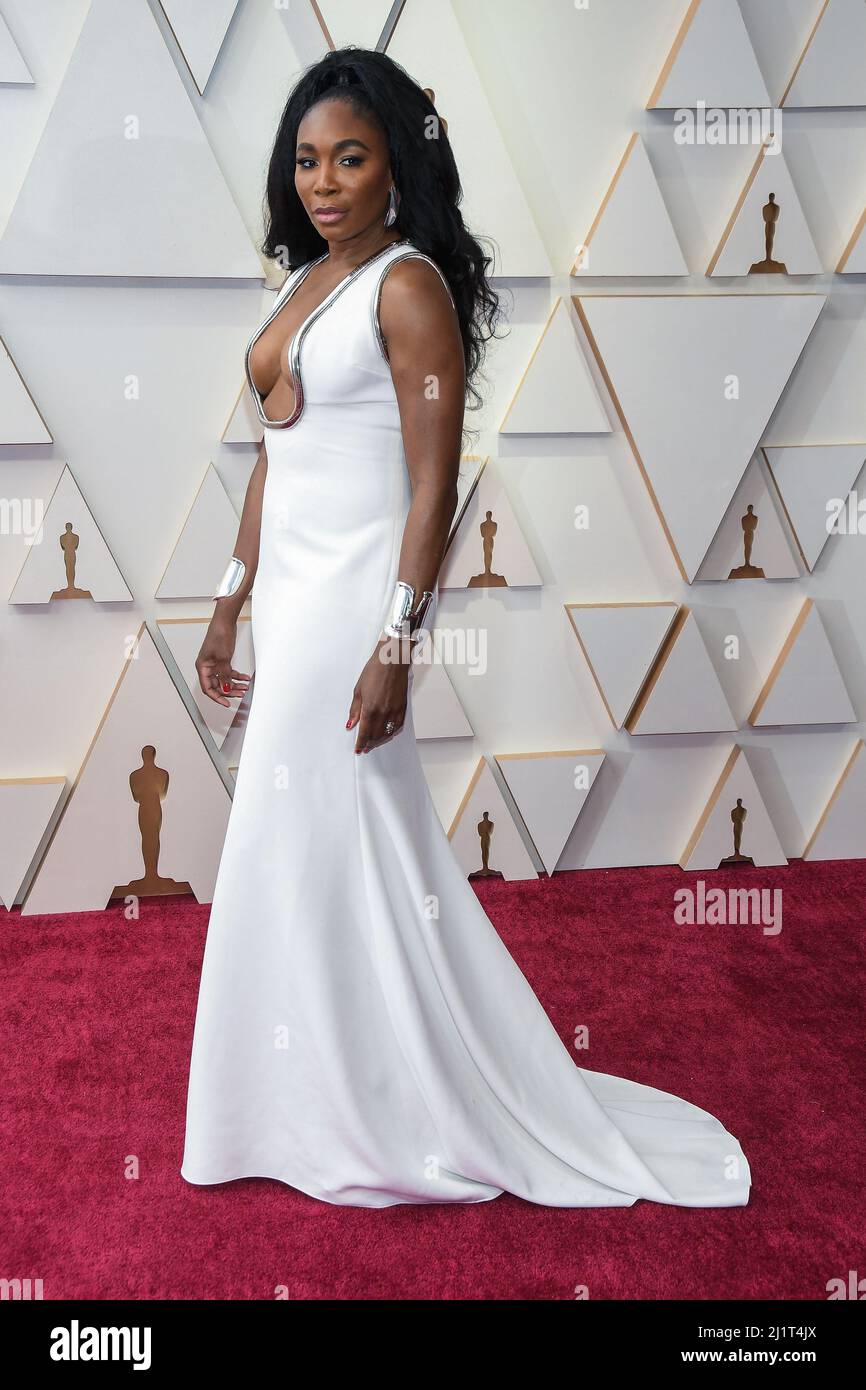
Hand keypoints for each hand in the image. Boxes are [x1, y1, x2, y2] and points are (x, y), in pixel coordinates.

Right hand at [195, 613, 251, 706]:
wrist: (225, 622)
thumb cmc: (219, 636)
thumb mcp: (223, 659)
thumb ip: (224, 676)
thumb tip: (226, 689)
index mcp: (203, 667)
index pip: (208, 688)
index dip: (217, 697)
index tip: (226, 703)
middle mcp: (207, 667)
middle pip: (217, 685)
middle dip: (229, 691)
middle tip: (240, 695)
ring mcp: (215, 663)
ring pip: (224, 679)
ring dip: (235, 684)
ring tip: (245, 687)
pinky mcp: (222, 660)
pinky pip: (229, 672)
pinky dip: (237, 676)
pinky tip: (245, 678)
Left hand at [346, 635, 412, 752]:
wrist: (392, 661)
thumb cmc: (375, 671)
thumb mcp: (358, 690)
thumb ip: (355, 710)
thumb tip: (351, 724)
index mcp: (370, 708)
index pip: (364, 732)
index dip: (360, 743)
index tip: (358, 749)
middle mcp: (383, 712)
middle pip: (376, 736)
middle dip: (369, 744)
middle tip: (364, 748)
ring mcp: (395, 711)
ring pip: (388, 734)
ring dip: (380, 741)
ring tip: (374, 743)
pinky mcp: (403, 708)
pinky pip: (398, 727)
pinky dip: (392, 734)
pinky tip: (387, 735)